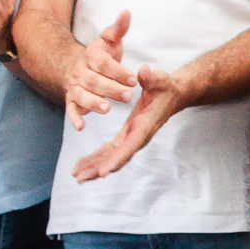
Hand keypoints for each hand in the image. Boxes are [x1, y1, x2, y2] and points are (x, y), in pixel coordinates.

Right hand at [65, 10, 137, 128]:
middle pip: (94, 81)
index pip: (103, 63)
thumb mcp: (109, 41)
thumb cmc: (99, 55)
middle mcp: (81, 72)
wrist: (73, 65)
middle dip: (111, 88)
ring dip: (93, 103)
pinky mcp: (72, 99)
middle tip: (128, 96)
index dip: (117, 71)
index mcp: (91, 57)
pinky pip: (71, 109)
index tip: (134, 78)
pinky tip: (81, 127)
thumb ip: (118, 29)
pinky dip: (74, 118)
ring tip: (107, 109)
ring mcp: (75, 86)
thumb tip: (127, 12)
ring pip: (82, 95)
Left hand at [71, 63, 182, 180]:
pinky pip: (110, 151)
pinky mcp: (126, 136)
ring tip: (76, 174)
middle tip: (80, 177)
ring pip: (111, 156)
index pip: (130, 146)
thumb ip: (152, 77)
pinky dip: (96, 158)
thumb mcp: (161, 79)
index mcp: (145, 126)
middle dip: (98, 168)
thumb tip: (144, 71)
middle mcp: (138, 136)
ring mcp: (132, 137)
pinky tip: (82, 164)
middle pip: (118, 157)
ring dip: (94, 166)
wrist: (174, 94)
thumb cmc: (166, 87)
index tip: (103, 172)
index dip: (116, 160)